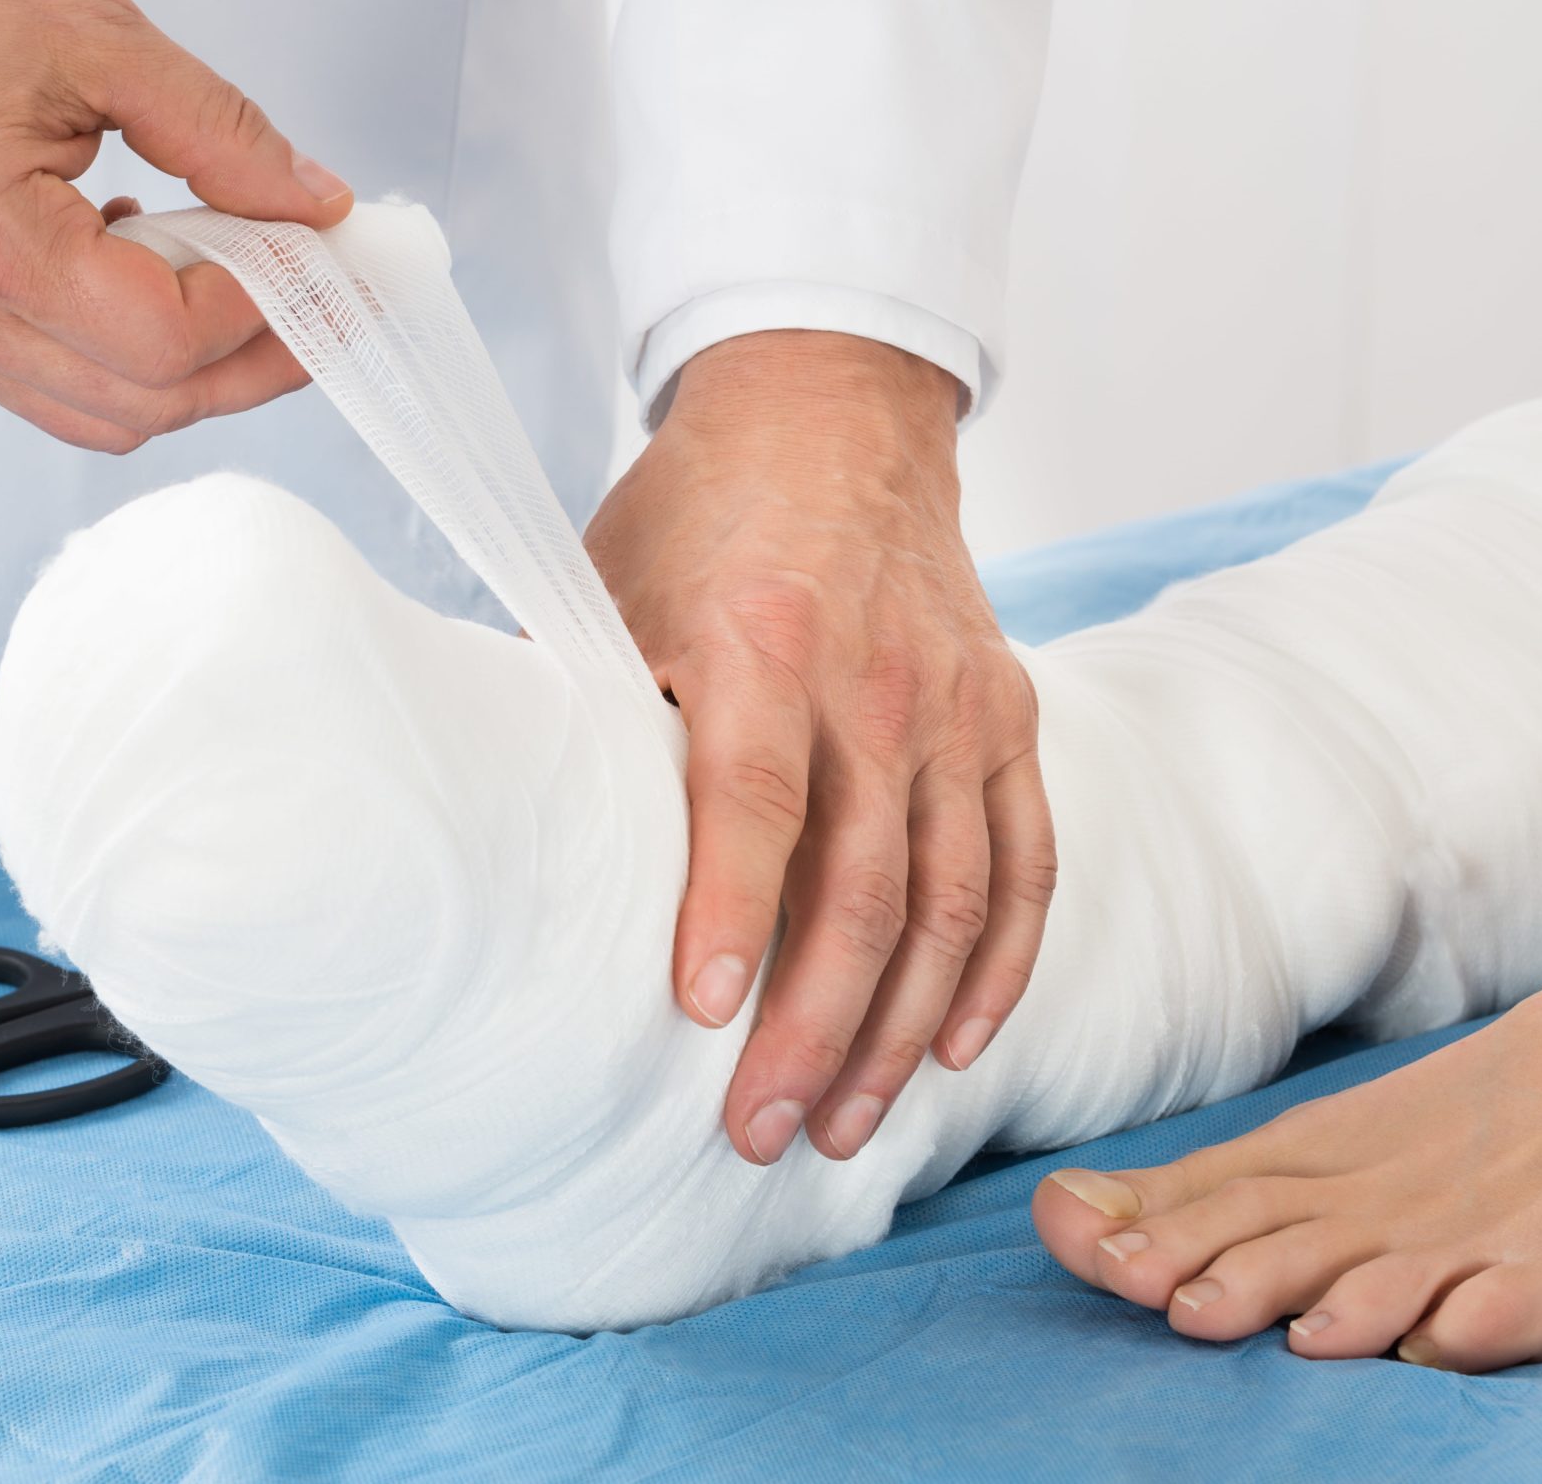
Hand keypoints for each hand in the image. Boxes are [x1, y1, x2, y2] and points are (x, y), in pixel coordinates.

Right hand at [0, 0, 350, 451]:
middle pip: (141, 401)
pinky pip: (50, 385)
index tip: (322, 264)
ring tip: (252, 286)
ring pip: (99, 413)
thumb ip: (220, 133)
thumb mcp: (97, 32)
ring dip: (191, 369)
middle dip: (251, 361)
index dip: (265, 312)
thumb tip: (312, 206)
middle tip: (322, 299)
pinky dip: (122, 354)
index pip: (163, 337)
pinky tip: (151, 272)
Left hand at [585, 331, 1055, 1164]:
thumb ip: (588, 708)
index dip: (730, 911)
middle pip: (864, 885)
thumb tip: (516, 840)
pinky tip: (954, 1048)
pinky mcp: (1009, 718)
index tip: (701, 1018)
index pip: (755, 797)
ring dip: (900, 1030)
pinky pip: (1026, 864)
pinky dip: (999, 967)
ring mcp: (958, 705)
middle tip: (759, 1131)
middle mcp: (878, 680)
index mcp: (762, 638)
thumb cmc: (698, 512)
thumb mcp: (611, 584)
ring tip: (840, 1126)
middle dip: (813, 1027)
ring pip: (952, 901)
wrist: (834, 409)